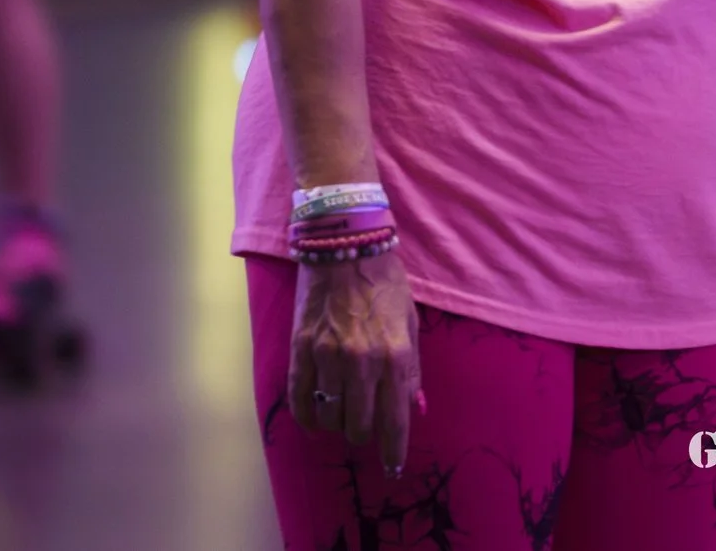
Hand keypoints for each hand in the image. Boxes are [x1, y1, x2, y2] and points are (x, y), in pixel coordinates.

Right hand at [290, 252, 424, 475]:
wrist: (344, 246)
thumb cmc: (384, 283)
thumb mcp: (410, 324)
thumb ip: (411, 370)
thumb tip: (416, 409)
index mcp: (394, 356)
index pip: (394, 421)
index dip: (393, 452)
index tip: (392, 469)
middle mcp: (361, 363)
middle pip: (359, 427)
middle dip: (365, 433)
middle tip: (366, 424)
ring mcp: (327, 358)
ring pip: (330, 419)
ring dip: (338, 423)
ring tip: (343, 412)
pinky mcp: (300, 351)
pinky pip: (301, 401)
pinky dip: (309, 416)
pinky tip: (316, 415)